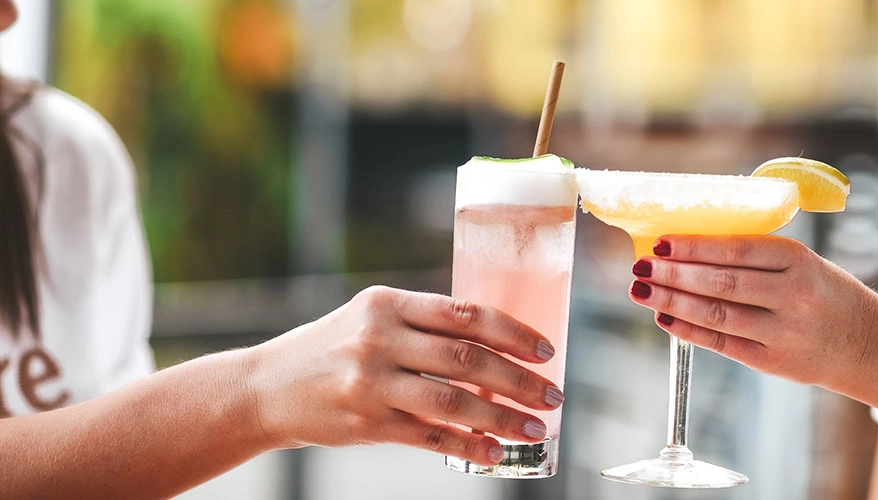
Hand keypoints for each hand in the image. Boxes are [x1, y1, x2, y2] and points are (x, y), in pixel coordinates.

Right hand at [246, 286, 562, 465]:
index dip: (512, 333)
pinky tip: (493, 452)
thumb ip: (423, 324)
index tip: (546, 350)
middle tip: (552, 396)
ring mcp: (370, 383)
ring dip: (501, 418)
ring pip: (452, 401)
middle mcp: (378, 338)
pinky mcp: (365, 423)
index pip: (464, 313)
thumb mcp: (371, 318)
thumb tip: (495, 344)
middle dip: (518, 379)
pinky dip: (466, 446)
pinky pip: (428, 437)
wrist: (268, 388)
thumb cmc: (334, 348)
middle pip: (465, 358)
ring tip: (533, 428)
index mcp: (387, 303)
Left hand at [627, 235, 877, 388]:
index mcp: (799, 260)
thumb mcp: (802, 263)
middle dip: (674, 274)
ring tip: (641, 290)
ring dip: (672, 302)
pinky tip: (663, 318)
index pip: (736, 249)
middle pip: (721, 283)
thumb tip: (687, 249)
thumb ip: (754, 257)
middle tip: (640, 266)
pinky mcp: (774, 362)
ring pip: (717, 315)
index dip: (694, 246)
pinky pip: (722, 344)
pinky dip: (689, 331)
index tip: (660, 242)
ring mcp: (783, 332)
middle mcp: (792, 295)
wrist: (869, 344)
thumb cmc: (823, 294)